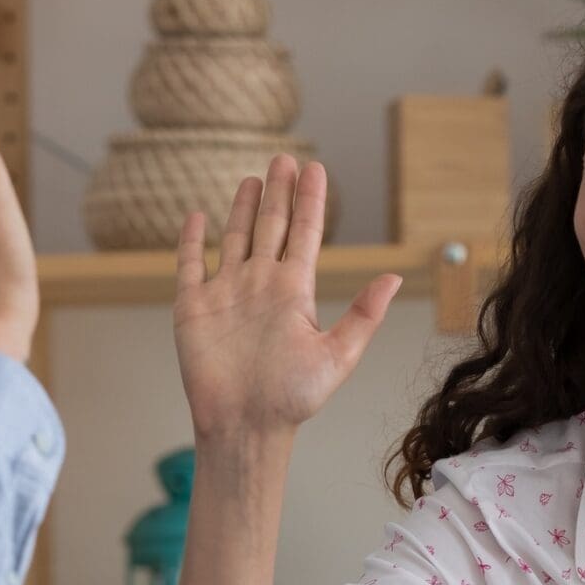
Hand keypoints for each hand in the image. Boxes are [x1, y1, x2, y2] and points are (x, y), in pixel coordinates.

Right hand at [172, 157, 398, 443]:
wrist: (245, 425)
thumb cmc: (292, 400)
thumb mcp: (337, 356)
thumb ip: (363, 316)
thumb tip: (394, 277)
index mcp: (294, 291)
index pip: (304, 233)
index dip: (311, 201)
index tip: (316, 169)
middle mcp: (261, 285)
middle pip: (272, 226)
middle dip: (279, 192)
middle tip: (285, 159)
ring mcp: (226, 293)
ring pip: (235, 238)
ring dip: (243, 208)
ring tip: (253, 179)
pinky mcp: (193, 307)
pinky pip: (190, 265)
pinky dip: (192, 240)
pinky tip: (198, 217)